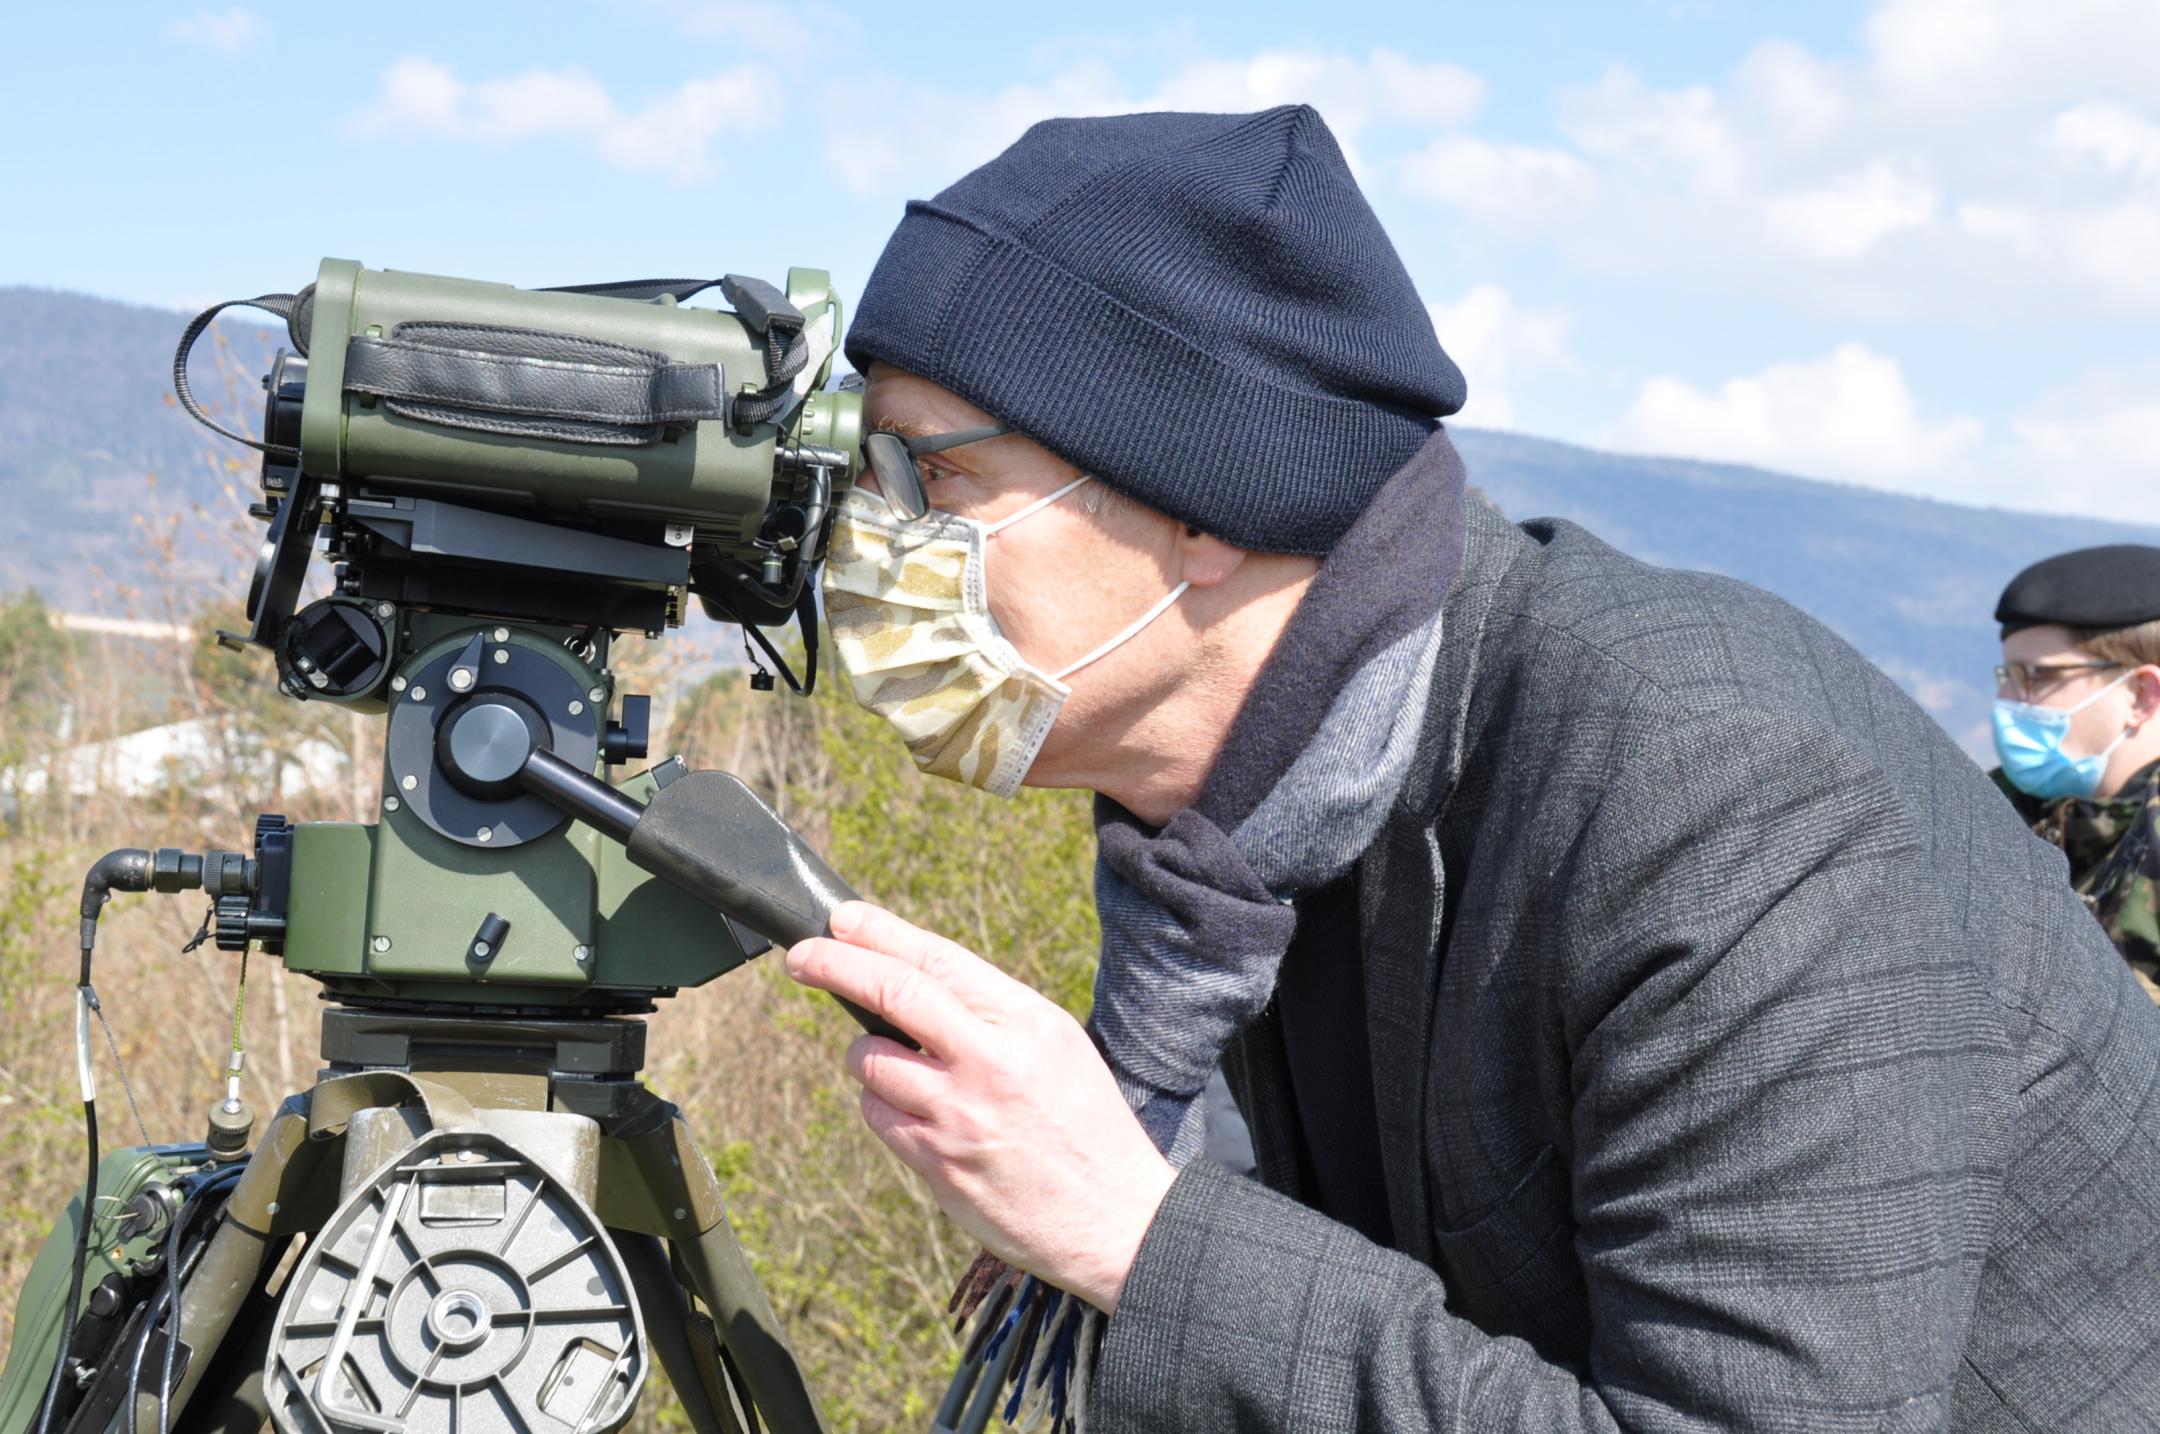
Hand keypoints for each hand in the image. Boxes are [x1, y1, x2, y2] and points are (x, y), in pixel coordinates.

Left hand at [785, 901, 1174, 1311]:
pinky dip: (882, 1106)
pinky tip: (915, 1114)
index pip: (939, 959)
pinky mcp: (937, 1164)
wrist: (1116, 1219)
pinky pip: (878, 1117)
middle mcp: (990, 1061)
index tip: (842, 919)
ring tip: (898, 1066)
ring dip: (866, 1056)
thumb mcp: (1057, 1047)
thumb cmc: (1086, 1126)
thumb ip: (991, 1013)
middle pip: (892, 993)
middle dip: (835, 965)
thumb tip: (915, 980)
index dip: (881, 932)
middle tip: (802, 956)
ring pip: (871, 1061)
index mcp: (1027, 1023)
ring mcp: (958, 1115)